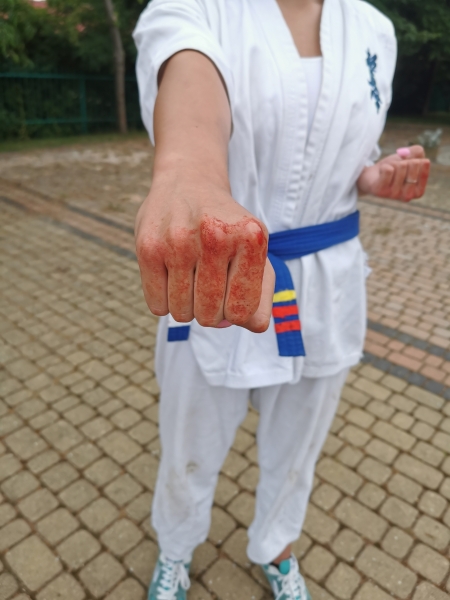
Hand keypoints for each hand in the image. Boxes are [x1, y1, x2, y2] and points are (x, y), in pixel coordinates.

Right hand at [135, 174, 274, 332]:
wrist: (188, 183)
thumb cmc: (226, 228)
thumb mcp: (255, 252)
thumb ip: (261, 294)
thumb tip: (252, 325)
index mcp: (250, 238)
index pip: (242, 311)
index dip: (234, 313)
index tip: (230, 296)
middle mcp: (216, 235)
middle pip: (210, 316)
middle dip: (210, 312)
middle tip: (208, 287)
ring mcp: (179, 241)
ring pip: (181, 314)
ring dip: (186, 307)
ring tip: (190, 280)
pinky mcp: (148, 247)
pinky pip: (156, 306)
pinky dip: (164, 302)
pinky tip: (171, 278)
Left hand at [357, 145, 429, 201]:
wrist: (371, 176)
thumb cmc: (392, 168)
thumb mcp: (408, 158)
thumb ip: (417, 152)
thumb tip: (414, 154)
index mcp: (418, 191)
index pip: (424, 165)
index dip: (416, 159)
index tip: (408, 164)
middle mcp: (408, 196)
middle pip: (413, 164)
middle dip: (404, 160)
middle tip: (396, 167)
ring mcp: (394, 195)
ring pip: (401, 166)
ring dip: (393, 163)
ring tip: (388, 170)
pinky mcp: (381, 192)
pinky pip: (388, 170)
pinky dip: (384, 166)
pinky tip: (381, 173)